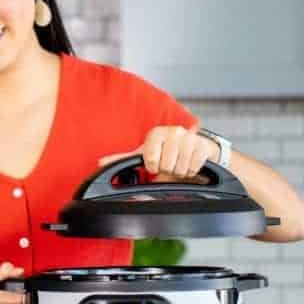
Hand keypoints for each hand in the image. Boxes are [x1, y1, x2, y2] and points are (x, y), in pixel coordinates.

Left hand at [98, 124, 218, 181]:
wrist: (196, 148)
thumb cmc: (167, 151)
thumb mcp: (146, 153)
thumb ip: (124, 159)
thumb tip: (100, 163)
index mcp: (156, 134)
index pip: (150, 160)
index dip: (154, 166)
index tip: (156, 162)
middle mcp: (172, 132)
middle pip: (166, 166)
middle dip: (168, 169)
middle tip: (170, 163)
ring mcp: (189, 138)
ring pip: (180, 169)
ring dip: (180, 171)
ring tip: (179, 163)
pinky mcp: (202, 146)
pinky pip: (193, 168)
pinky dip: (192, 171)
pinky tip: (190, 163)